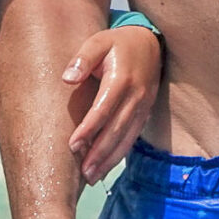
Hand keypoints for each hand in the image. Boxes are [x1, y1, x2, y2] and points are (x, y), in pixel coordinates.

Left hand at [64, 24, 161, 183]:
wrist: (151, 42)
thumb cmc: (118, 43)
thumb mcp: (98, 42)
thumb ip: (82, 59)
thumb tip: (67, 78)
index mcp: (121, 79)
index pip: (104, 109)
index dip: (89, 129)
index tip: (73, 145)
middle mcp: (136, 96)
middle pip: (116, 129)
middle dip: (99, 152)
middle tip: (83, 172)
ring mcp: (143, 106)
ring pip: (126, 138)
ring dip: (109, 159)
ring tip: (92, 176)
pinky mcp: (145, 113)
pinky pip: (133, 137)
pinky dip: (119, 153)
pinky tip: (106, 166)